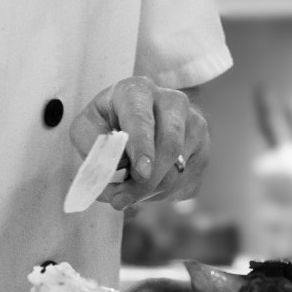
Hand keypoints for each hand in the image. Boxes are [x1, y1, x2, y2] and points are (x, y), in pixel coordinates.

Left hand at [71, 77, 208, 209]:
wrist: (143, 119)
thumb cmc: (110, 123)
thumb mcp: (89, 126)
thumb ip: (93, 145)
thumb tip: (108, 169)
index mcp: (138, 91)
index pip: (142, 117)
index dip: (141, 145)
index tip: (140, 172)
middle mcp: (172, 103)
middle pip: (168, 146)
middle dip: (145, 181)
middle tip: (121, 200)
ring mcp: (194, 126)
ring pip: (177, 170)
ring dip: (149, 191)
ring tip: (127, 194)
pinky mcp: (203, 151)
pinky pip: (184, 183)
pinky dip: (162, 194)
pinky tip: (148, 186)